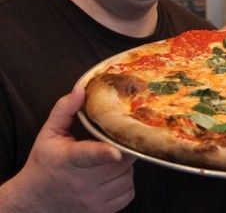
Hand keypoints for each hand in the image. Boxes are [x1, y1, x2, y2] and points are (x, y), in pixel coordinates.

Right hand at [5, 86, 135, 211]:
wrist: (33, 201)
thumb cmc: (44, 163)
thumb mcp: (49, 134)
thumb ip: (65, 110)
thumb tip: (81, 88)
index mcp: (69, 160)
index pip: (88, 156)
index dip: (104, 153)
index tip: (115, 151)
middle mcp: (82, 183)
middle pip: (120, 162)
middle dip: (123, 149)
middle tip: (115, 143)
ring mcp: (93, 200)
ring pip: (127, 177)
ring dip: (124, 167)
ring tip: (110, 162)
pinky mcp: (102, 211)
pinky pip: (128, 192)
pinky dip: (125, 183)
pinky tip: (111, 177)